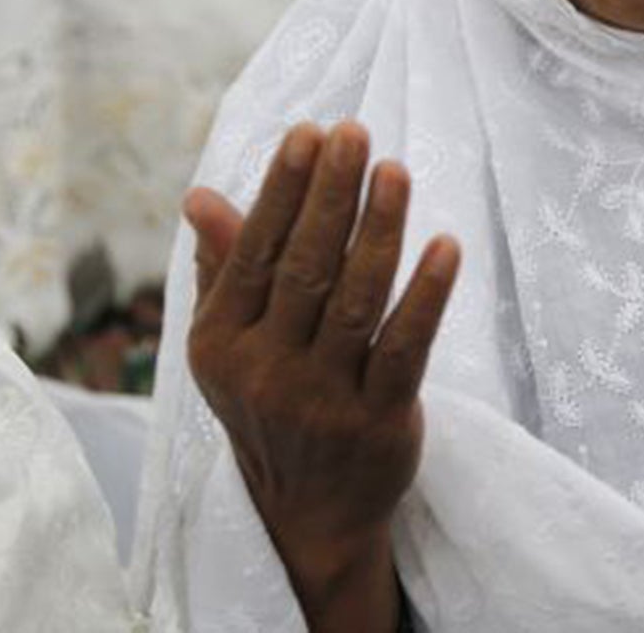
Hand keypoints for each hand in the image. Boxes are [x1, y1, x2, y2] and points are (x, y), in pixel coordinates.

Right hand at [186, 121, 459, 632]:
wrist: (307, 513)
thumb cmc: (269, 399)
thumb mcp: (232, 341)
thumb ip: (225, 266)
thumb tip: (198, 195)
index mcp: (221, 342)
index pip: (255, 251)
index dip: (283, 189)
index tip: (311, 132)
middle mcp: (265, 370)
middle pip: (305, 267)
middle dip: (331, 194)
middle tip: (357, 132)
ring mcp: (322, 399)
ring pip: (356, 300)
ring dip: (379, 229)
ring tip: (397, 171)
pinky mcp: (379, 420)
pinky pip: (407, 346)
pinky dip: (427, 295)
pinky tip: (446, 246)